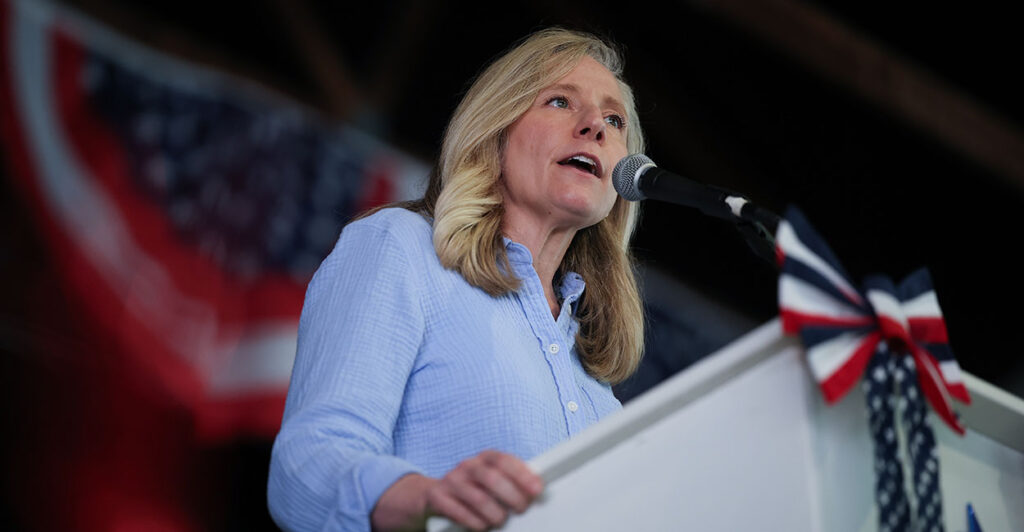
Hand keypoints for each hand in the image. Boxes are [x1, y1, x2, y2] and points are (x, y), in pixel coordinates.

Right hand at [371, 450, 543, 530]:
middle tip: (521, 508)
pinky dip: (474, 522)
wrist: (431, 497)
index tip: (537, 489)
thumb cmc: (472, 490)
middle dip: (511, 495)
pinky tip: (482, 525)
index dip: (522, 474)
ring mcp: (450, 481)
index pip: (504, 460)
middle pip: (491, 477)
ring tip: (500, 520)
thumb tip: (537, 492)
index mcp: (484, 458)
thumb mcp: (490, 481)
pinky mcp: (437, 498)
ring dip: (493, 512)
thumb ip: (511, 483)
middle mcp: (467, 466)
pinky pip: (458, 511)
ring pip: (477, 497)